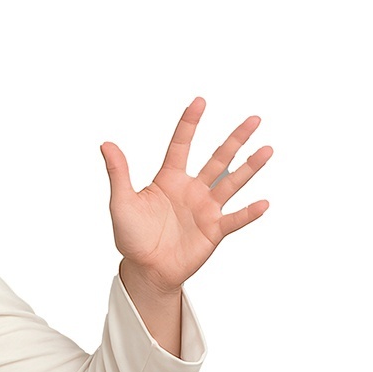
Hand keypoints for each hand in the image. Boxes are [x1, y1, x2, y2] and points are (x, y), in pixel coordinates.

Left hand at [101, 96, 271, 291]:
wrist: (145, 270)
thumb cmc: (132, 237)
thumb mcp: (121, 203)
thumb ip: (119, 173)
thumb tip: (105, 144)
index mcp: (170, 179)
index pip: (181, 145)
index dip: (189, 124)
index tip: (199, 101)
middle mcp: (192, 189)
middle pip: (218, 158)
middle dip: (236, 139)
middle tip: (253, 119)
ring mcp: (205, 209)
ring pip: (231, 183)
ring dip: (250, 168)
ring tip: (267, 150)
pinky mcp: (213, 230)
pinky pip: (234, 219)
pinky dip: (248, 213)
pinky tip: (263, 203)